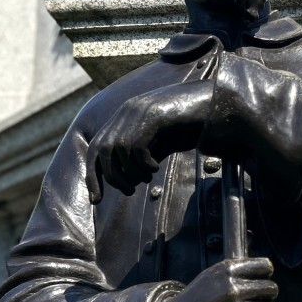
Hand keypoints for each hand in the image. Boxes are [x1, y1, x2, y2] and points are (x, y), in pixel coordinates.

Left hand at [86, 80, 212, 203]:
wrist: (208, 102)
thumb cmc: (186, 125)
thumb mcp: (159, 143)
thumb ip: (141, 157)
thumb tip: (126, 182)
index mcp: (123, 119)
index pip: (95, 149)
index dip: (93, 175)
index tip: (96, 200)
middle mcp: (125, 113)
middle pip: (102, 152)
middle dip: (113, 178)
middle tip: (129, 191)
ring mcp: (138, 113)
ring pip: (119, 152)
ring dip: (133, 172)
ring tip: (149, 177)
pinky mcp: (152, 116)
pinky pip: (137, 149)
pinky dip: (144, 164)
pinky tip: (156, 166)